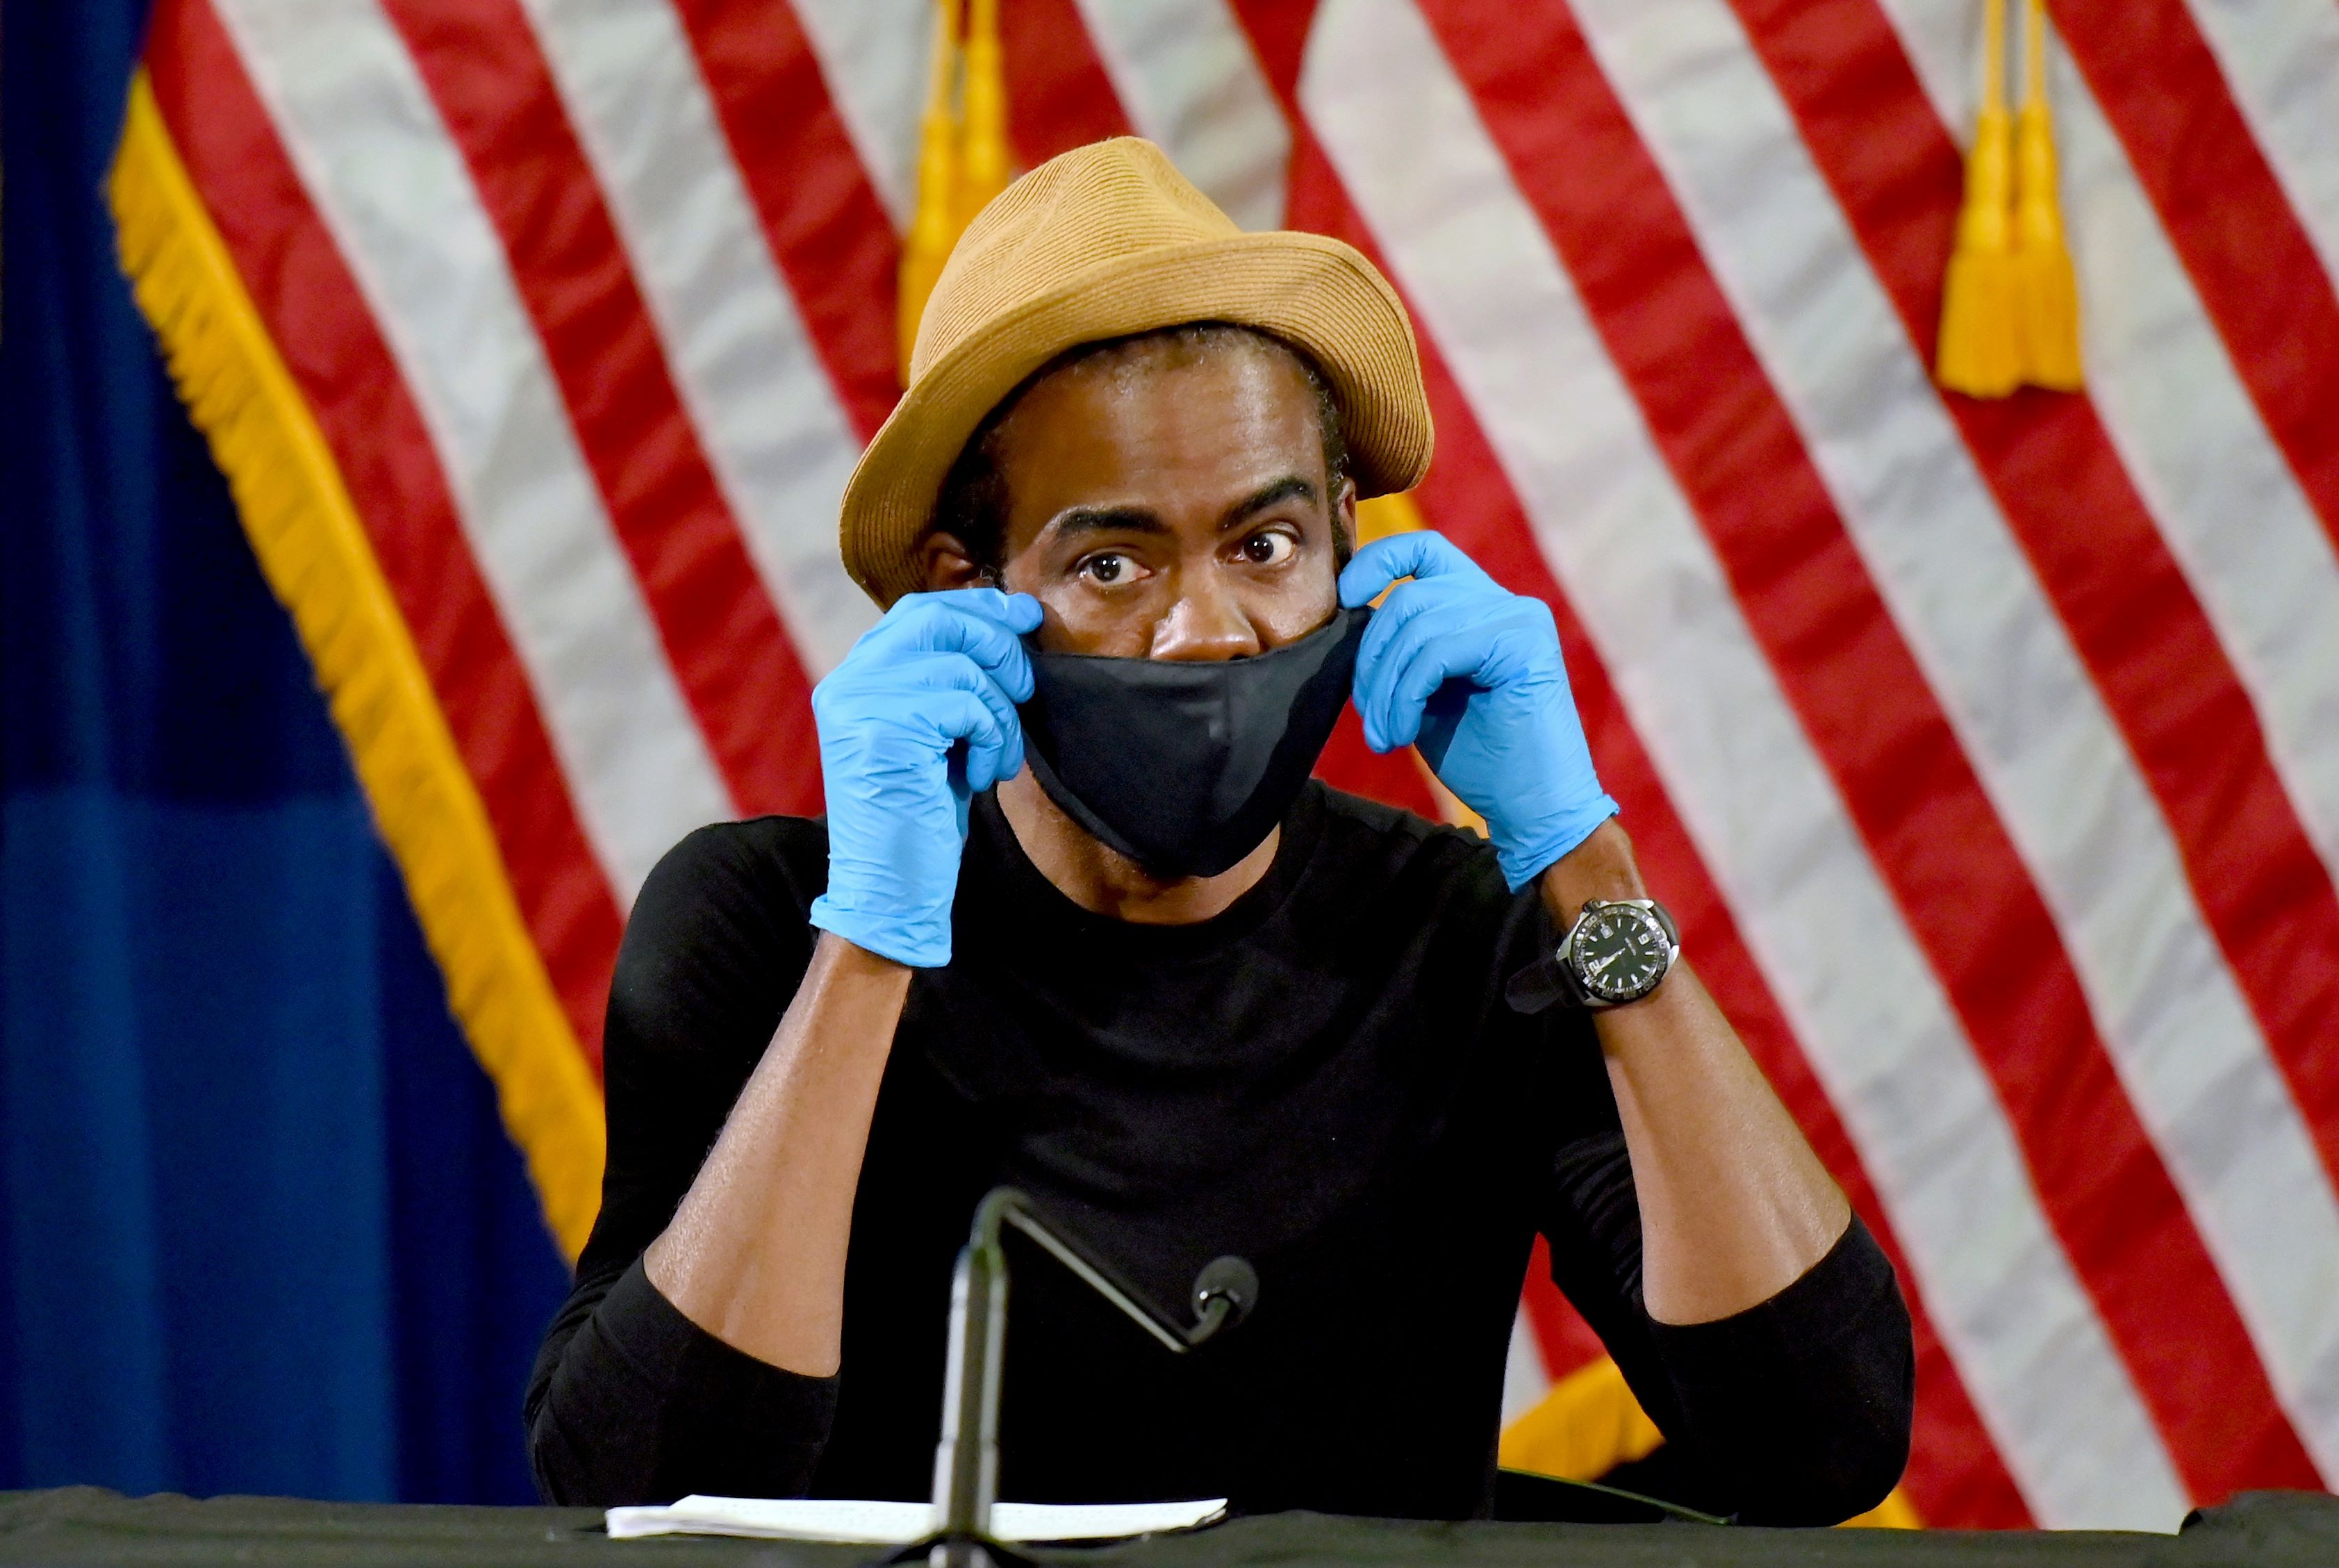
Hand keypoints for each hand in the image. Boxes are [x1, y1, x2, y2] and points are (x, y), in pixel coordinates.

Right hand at [807, 589, 1041, 966]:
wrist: (889, 891)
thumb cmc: (919, 818)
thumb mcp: (934, 737)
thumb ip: (949, 682)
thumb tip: (1010, 622)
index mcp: (854, 679)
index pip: (920, 611)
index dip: (978, 606)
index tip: (1024, 617)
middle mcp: (848, 682)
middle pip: (939, 618)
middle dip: (998, 644)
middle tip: (1026, 687)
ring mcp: (860, 703)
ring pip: (963, 666)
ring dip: (1001, 714)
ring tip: (996, 758)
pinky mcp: (884, 730)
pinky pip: (967, 705)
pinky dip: (990, 739)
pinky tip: (978, 776)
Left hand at [1340, 532, 1616, 889]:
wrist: (1534, 808)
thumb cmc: (1481, 757)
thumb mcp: (1426, 691)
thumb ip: (1401, 650)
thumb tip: (1351, 620)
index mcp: (1481, 607)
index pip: (1424, 549)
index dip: (1378, 560)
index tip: (1346, 598)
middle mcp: (1505, 602)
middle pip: (1409, 597)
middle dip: (1372, 658)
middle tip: (1368, 717)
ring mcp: (1519, 619)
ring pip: (1419, 625)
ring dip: (1388, 687)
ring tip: (1385, 735)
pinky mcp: (1524, 642)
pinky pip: (1439, 651)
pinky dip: (1408, 694)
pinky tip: (1405, 733)